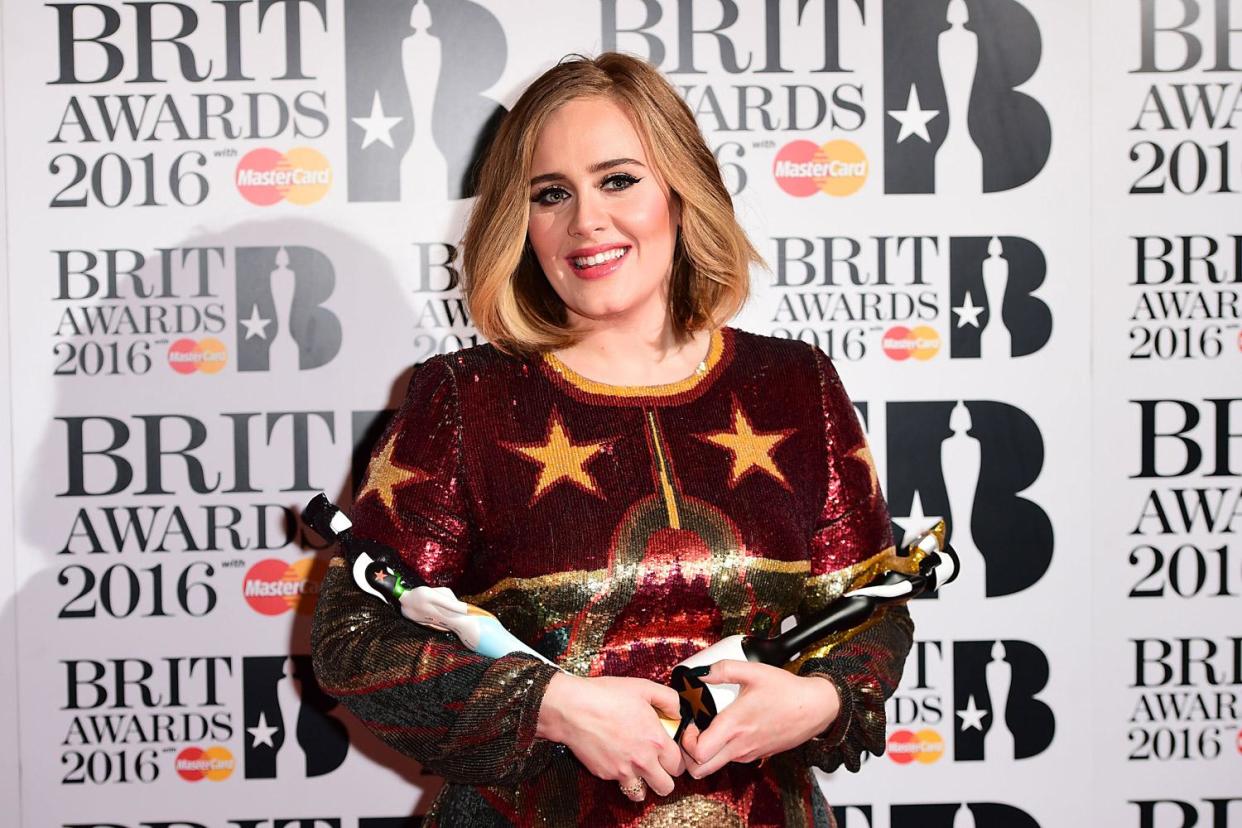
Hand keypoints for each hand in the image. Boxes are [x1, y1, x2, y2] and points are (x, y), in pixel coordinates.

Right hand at [537, 673, 684, 797]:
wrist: (572, 708)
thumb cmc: (606, 696)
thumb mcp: (643, 687)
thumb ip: (669, 700)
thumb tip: (679, 713)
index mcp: (656, 741)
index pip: (678, 765)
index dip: (676, 759)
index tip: (669, 753)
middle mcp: (642, 761)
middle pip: (666, 787)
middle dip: (664, 777)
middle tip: (657, 765)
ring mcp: (623, 771)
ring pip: (641, 794)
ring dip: (642, 784)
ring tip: (638, 770)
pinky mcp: (605, 774)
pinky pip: (619, 784)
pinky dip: (620, 778)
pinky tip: (617, 760)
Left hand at [681, 660, 840, 777]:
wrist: (816, 708)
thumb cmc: (787, 691)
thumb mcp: (753, 671)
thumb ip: (723, 669)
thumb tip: (700, 671)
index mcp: (734, 727)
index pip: (698, 754)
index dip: (686, 742)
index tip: (690, 725)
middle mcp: (739, 746)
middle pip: (701, 770)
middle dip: (689, 756)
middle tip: (693, 733)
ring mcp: (749, 754)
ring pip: (716, 765)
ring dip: (706, 753)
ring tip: (710, 727)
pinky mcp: (757, 755)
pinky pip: (732, 759)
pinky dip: (723, 750)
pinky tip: (729, 728)